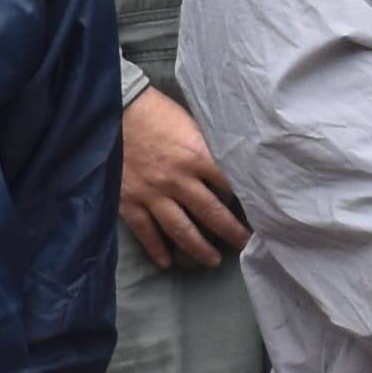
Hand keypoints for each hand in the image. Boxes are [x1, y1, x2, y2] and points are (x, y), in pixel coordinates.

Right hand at [116, 85, 249, 272]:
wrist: (113, 109)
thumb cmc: (156, 112)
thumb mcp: (191, 124)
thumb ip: (207, 150)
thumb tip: (228, 168)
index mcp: (197, 156)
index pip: (229, 185)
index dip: (245, 201)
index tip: (258, 214)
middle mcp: (178, 180)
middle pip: (211, 214)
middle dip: (230, 232)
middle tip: (244, 245)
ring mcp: (152, 194)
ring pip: (181, 230)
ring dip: (198, 249)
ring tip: (212, 261)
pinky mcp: (129, 202)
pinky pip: (146, 232)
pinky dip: (156, 249)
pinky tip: (166, 262)